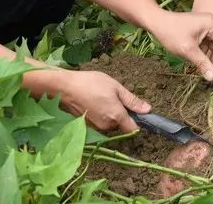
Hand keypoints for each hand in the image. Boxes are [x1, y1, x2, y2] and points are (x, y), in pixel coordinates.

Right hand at [31, 68, 149, 132]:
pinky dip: (100, 114)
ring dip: (110, 114)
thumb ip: (132, 100)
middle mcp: (107, 126)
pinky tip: (94, 102)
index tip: (136, 112)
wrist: (65, 87)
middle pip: (121, 125)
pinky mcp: (87, 126)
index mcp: (116, 116)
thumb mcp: (115, 87)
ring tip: (102, 97)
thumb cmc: (91, 83)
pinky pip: (100, 123)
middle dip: (121, 114)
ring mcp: (96, 128)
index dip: (137, 121)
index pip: (133, 129)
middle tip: (114, 97)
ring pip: (110, 124)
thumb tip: (147, 110)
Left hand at [146, 9, 212, 81]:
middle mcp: (210, 22)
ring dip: (209, 57)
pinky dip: (203, 53)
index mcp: (211, 24)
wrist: (155, 22)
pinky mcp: (197, 29)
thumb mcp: (188, 50)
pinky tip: (199, 63)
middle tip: (211, 73)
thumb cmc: (171, 34)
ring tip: (204, 70)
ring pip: (212, 45)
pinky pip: (205, 43)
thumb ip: (202, 63)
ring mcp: (204, 25)